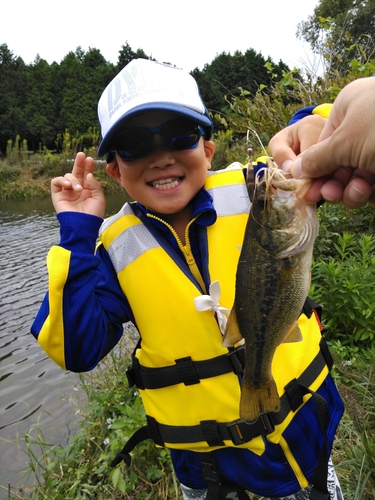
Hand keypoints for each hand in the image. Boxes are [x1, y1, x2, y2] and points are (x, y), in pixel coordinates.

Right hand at [51, 152, 105, 216]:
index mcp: (87, 190)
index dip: (88, 167)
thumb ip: (95, 185)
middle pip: (76, 172)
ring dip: (74, 180)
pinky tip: (68, 185)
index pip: (87, 175)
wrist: (82, 225)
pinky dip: (61, 180)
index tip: (90, 159)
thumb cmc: (92, 214)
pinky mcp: (58, 195)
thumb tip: (88, 175)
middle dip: (78, 163)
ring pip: (67, 176)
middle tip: (81, 155)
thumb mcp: (99, 198)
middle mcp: (77, 189)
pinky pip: (56, 182)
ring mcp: (67, 192)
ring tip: (79, 189)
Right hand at [270, 77, 374, 207]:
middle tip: (322, 196)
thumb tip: (294, 172)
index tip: (303, 185)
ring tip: (351, 193)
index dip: (309, 165)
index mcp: (347, 106)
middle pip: (333, 160)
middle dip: (327, 181)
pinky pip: (367, 182)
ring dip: (346, 190)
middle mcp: (361, 123)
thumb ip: (315, 159)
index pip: (316, 140)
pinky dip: (363, 191)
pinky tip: (367, 190)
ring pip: (350, 175)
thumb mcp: (343, 144)